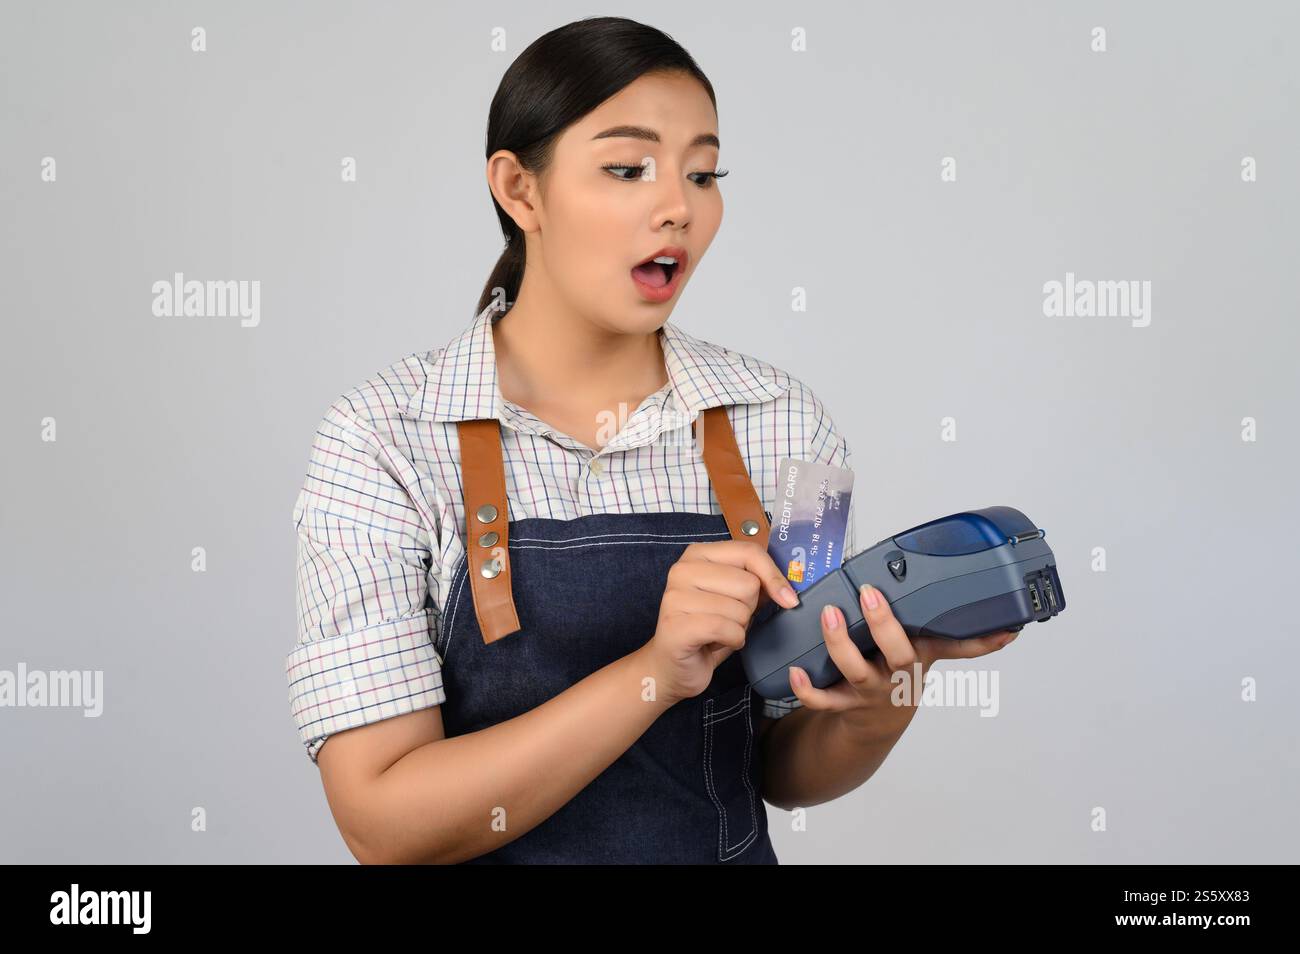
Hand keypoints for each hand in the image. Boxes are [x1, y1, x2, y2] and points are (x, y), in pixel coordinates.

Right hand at [642, 540, 799, 704]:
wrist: (671, 666)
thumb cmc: (707, 629)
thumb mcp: (735, 598)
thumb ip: (757, 583)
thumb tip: (789, 587)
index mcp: (698, 554)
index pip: (749, 552)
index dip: (774, 576)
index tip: (788, 599)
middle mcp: (682, 569)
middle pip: (748, 584)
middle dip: (748, 608)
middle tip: (727, 618)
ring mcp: (675, 597)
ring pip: (740, 610)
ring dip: (739, 627)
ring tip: (718, 631)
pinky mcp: (676, 626)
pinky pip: (728, 629)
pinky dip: (733, 641)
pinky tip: (715, 643)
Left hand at [785, 582, 1019, 739]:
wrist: (878, 721)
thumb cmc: (897, 669)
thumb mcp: (924, 648)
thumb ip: (943, 625)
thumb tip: (984, 606)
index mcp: (921, 654)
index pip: (959, 647)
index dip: (983, 642)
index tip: (1005, 629)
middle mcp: (900, 674)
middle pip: (900, 654)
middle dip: (885, 624)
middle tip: (870, 593)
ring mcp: (872, 690)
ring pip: (857, 672)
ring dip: (841, 644)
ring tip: (828, 615)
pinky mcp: (845, 703)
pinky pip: (824, 700)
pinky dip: (808, 688)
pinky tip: (795, 671)